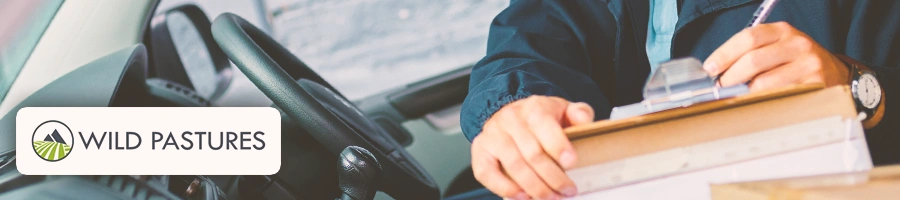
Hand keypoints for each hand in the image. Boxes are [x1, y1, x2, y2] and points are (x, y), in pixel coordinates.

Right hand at [471, 95, 593, 199]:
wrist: (508, 113)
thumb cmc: (539, 117)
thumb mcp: (562, 109)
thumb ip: (579, 113)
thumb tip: (585, 121)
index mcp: (534, 107)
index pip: (545, 127)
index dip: (559, 147)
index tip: (572, 163)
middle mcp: (510, 120)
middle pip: (533, 154)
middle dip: (553, 177)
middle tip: (567, 191)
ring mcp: (493, 136)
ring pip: (515, 166)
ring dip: (536, 188)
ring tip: (551, 198)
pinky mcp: (481, 151)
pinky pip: (488, 174)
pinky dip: (506, 188)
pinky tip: (523, 197)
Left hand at [703, 22, 849, 90]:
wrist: (835, 73)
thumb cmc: (794, 62)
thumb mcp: (776, 48)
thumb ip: (750, 53)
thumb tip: (716, 71)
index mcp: (782, 31)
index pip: (748, 37)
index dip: (724, 54)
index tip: (710, 68)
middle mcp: (797, 44)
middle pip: (753, 60)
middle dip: (730, 77)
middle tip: (720, 88)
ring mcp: (808, 65)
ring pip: (764, 83)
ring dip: (744, 93)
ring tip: (736, 97)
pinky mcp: (815, 86)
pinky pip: (780, 98)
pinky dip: (762, 103)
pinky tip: (755, 105)